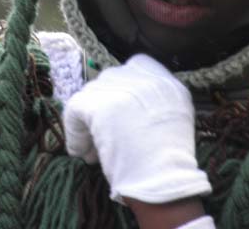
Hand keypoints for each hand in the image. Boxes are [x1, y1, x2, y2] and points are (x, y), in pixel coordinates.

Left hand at [64, 54, 210, 203]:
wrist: (162, 181)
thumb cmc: (168, 162)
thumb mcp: (173, 119)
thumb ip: (153, 100)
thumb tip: (120, 101)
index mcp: (166, 80)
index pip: (136, 66)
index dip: (122, 91)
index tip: (118, 115)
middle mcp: (144, 77)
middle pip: (109, 81)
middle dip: (103, 108)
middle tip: (102, 138)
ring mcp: (120, 88)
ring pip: (90, 95)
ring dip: (88, 122)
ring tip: (93, 151)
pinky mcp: (99, 104)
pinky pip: (74, 110)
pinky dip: (75, 133)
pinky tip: (82, 152)